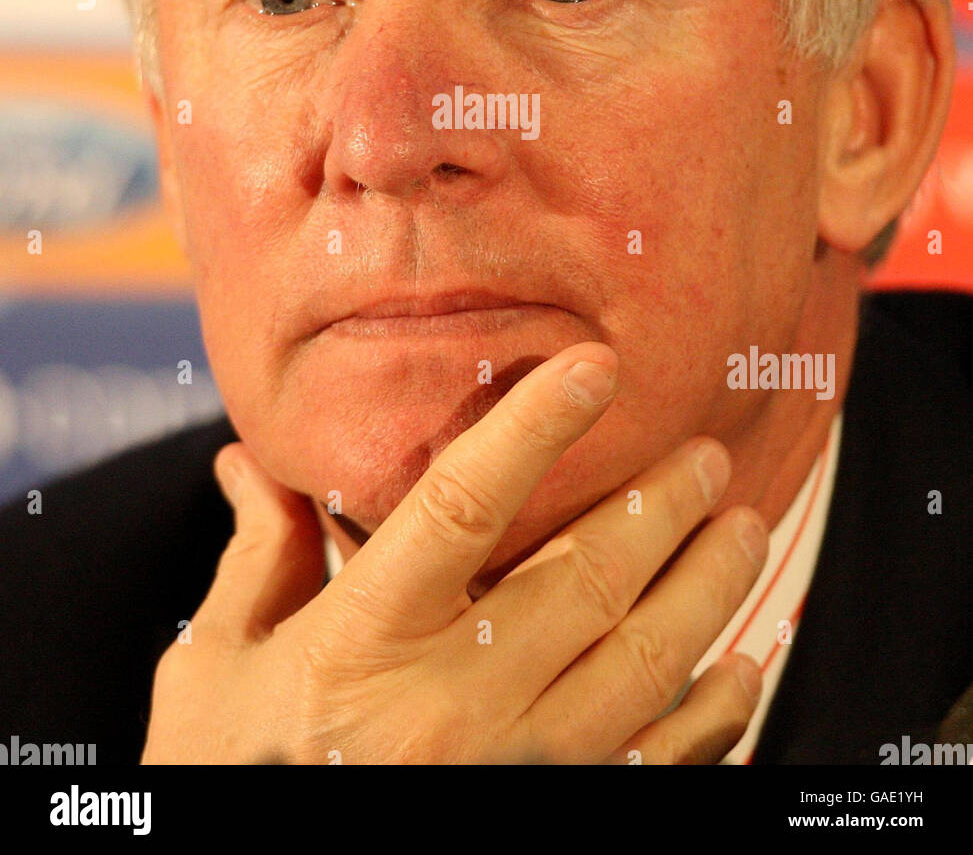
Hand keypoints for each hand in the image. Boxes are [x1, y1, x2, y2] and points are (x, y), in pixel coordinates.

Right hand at [141, 342, 767, 763]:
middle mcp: (452, 705)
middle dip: (660, 504)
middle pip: (586, 578)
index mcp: (363, 644)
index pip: (465, 505)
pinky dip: (714, 714)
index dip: (536, 425)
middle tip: (705, 453)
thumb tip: (254, 465)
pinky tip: (744, 664)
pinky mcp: (555, 817)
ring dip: (706, 587)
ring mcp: (515, 771)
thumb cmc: (228, 779)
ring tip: (742, 527)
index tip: (594, 367)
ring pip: (643, 662)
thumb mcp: (218, 671)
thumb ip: (260, 559)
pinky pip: (659, 765)